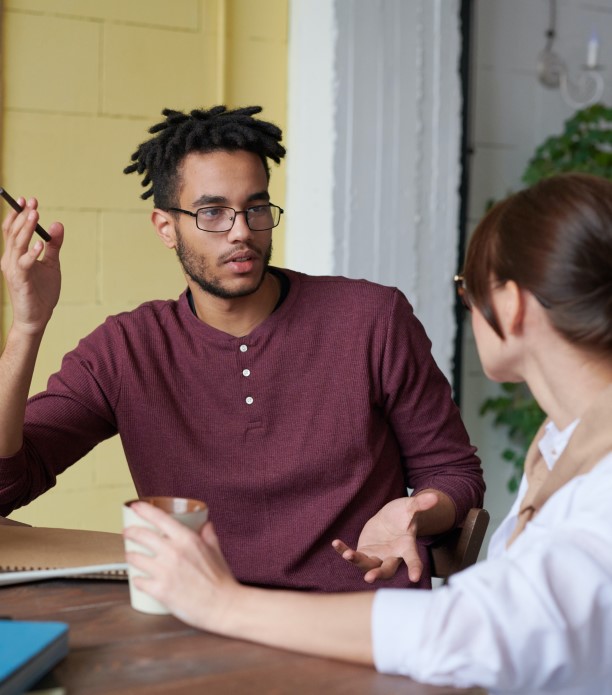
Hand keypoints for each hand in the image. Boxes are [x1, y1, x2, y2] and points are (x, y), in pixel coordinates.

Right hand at [1, 196, 62, 335]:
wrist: (37, 317)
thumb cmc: (41, 292)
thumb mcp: (51, 264)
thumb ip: (54, 245)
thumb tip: (57, 224)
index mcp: (15, 255)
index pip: (12, 230)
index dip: (18, 214)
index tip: (28, 199)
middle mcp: (10, 260)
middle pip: (13, 233)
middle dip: (22, 216)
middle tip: (32, 202)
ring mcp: (13, 270)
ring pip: (17, 245)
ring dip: (26, 229)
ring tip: (34, 214)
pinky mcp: (20, 281)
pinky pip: (24, 264)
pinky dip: (31, 253)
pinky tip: (40, 244)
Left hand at [123, 502, 240, 632]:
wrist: (223, 606)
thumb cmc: (221, 580)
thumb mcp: (216, 550)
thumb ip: (209, 535)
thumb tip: (206, 524)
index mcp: (187, 539)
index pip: (159, 517)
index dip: (144, 509)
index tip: (135, 506)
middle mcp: (173, 552)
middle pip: (141, 535)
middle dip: (130, 532)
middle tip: (127, 532)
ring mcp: (165, 571)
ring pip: (135, 558)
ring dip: (130, 556)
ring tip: (131, 556)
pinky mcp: (160, 590)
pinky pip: (139, 581)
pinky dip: (137, 580)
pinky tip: (139, 579)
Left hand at [332, 492, 438, 583]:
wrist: (391, 519)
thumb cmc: (403, 514)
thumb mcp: (410, 507)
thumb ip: (420, 504)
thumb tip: (434, 497)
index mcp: (406, 547)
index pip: (412, 559)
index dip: (414, 568)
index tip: (414, 578)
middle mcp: (392, 556)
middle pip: (386, 569)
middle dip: (378, 573)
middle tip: (369, 578)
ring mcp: (377, 556)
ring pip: (367, 565)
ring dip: (357, 561)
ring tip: (348, 554)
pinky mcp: (365, 552)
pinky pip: (353, 555)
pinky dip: (344, 550)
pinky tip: (336, 543)